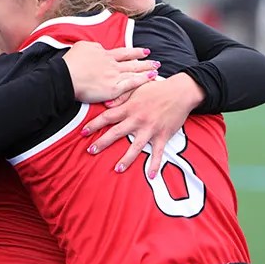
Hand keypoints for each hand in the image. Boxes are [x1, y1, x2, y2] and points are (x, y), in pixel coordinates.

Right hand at [62, 42, 158, 103]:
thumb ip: (92, 47)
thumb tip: (97, 49)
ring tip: (157, 68)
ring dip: (147, 69)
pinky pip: (132, 83)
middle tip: (154, 60)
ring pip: (134, 70)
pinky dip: (143, 80)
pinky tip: (152, 78)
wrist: (65, 76)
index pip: (122, 53)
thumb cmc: (69, 63)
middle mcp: (111, 63)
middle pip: (131, 61)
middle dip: (144, 60)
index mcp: (103, 54)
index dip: (134, 52)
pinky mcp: (114, 88)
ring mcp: (114, 75)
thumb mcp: (81, 47)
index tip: (144, 51)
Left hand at [82, 73, 204, 177]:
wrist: (181, 91)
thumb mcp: (137, 87)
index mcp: (130, 107)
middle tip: (90, 151)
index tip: (83, 132)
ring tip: (117, 169)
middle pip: (116, 133)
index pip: (108, 117)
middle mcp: (138, 120)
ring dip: (126, 159)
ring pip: (136, 147)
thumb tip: (105, 104)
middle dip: (102, 143)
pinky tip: (151, 176)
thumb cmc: (157, 88)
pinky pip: (158, 153)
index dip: (94, 125)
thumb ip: (121, 96)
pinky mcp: (163, 135)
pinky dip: (155, 164)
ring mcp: (151, 129)